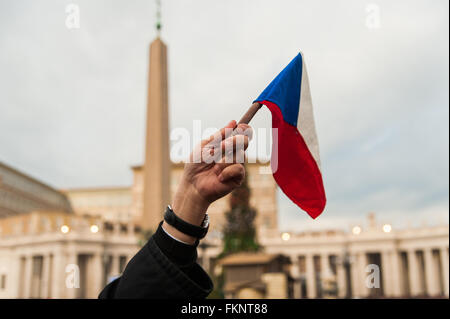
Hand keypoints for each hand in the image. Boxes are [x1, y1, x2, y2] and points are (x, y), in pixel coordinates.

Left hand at [164, 120, 252, 242]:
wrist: (192, 185)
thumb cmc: (195, 166)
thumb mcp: (204, 146)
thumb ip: (218, 135)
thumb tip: (233, 122)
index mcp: (226, 145)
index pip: (241, 134)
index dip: (244, 129)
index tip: (240, 127)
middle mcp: (233, 154)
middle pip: (245, 141)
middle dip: (234, 141)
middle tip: (221, 147)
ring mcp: (236, 166)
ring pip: (240, 155)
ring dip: (224, 160)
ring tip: (213, 167)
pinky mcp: (238, 178)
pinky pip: (239, 168)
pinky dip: (226, 171)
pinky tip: (218, 177)